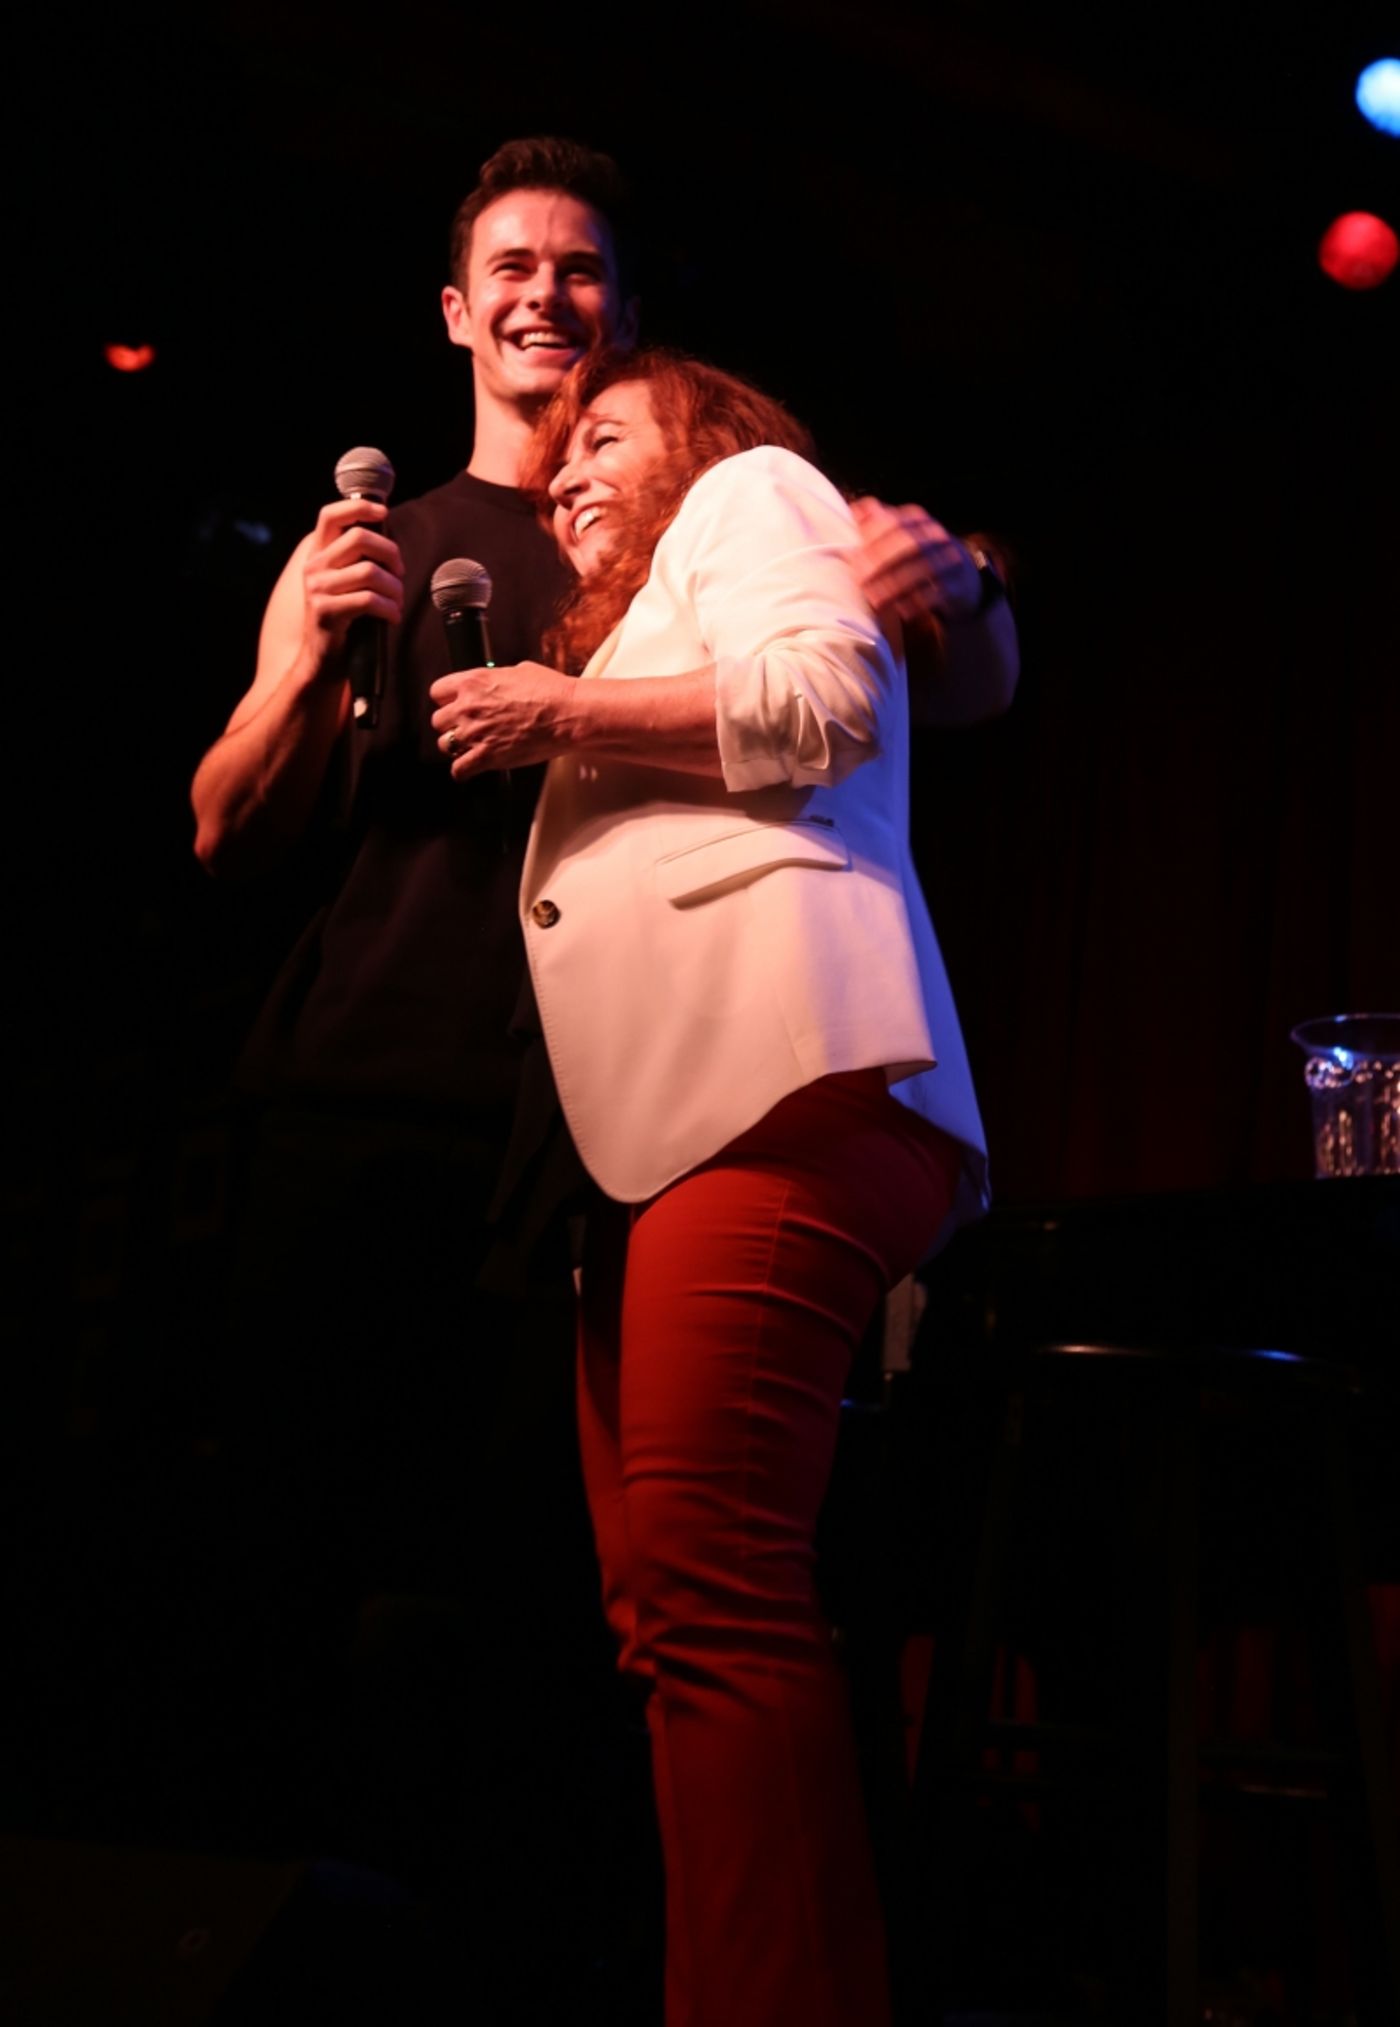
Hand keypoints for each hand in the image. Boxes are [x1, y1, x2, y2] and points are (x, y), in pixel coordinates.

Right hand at [299, 497, 403, 664]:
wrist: (322, 662)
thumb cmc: (345, 621)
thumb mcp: (347, 584)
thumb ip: (358, 560)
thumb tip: (388, 539)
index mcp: (318, 555)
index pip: (330, 515)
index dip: (359, 507)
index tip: (384, 512)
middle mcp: (313, 567)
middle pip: (359, 538)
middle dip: (390, 553)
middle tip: (400, 573)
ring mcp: (317, 589)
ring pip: (369, 571)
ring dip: (394, 587)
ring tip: (397, 601)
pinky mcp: (326, 611)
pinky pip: (369, 600)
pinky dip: (390, 609)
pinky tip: (393, 617)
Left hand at [430, 661, 577, 777]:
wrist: (567, 714)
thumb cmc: (550, 691)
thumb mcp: (519, 671)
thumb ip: (497, 679)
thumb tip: (497, 683)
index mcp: (473, 682)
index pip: (437, 692)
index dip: (447, 700)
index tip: (454, 705)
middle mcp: (468, 707)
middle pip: (438, 720)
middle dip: (451, 724)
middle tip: (465, 727)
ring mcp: (475, 733)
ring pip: (444, 745)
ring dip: (456, 747)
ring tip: (469, 747)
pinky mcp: (486, 757)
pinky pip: (458, 770)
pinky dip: (462, 772)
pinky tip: (470, 769)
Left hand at [849, 497, 982, 624]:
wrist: (963, 576)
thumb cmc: (919, 555)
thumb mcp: (900, 535)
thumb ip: (877, 524)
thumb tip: (855, 509)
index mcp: (917, 520)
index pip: (893, 522)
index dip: (871, 539)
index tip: (852, 558)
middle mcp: (936, 536)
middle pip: (909, 544)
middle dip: (881, 563)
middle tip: (860, 581)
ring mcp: (950, 559)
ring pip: (923, 569)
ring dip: (895, 586)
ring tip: (875, 600)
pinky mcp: (958, 585)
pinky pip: (937, 593)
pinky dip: (916, 602)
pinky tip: (899, 610)